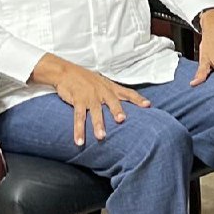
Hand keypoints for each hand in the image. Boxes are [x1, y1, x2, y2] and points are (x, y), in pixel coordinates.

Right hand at [29, 54, 150, 145]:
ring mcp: (90, 96)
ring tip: (101, 137)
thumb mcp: (102, 83)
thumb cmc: (86, 79)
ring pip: (95, 112)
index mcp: (110, 88)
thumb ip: (113, 93)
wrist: (65, 72)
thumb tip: (124, 104)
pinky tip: (79, 141)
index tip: (148, 105)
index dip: (137, 98)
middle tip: (122, 120)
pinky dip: (78, 130)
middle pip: (112, 101)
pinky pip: (78, 117)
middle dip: (117, 110)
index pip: (127, 92)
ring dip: (98, 125)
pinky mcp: (78, 101)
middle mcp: (102, 91)